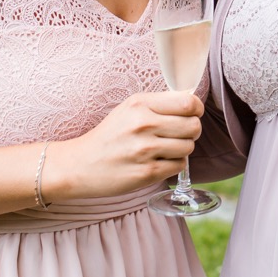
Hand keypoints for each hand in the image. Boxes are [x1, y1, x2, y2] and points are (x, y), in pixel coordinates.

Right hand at [53, 90, 204, 198]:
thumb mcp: (129, 109)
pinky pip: (179, 166)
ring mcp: (145, 150)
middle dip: (191, 131)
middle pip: (193, 126)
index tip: (191, 114)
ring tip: (165, 149)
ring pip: (188, 147)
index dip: (196, 110)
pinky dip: (173, 165)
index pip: (188, 103)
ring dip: (182, 149)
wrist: (81, 165)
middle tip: (179, 135)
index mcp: (140, 104)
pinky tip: (158, 162)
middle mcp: (143, 125)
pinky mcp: (147, 173)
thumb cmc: (110, 135)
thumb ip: (159, 105)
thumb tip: (192, 104)